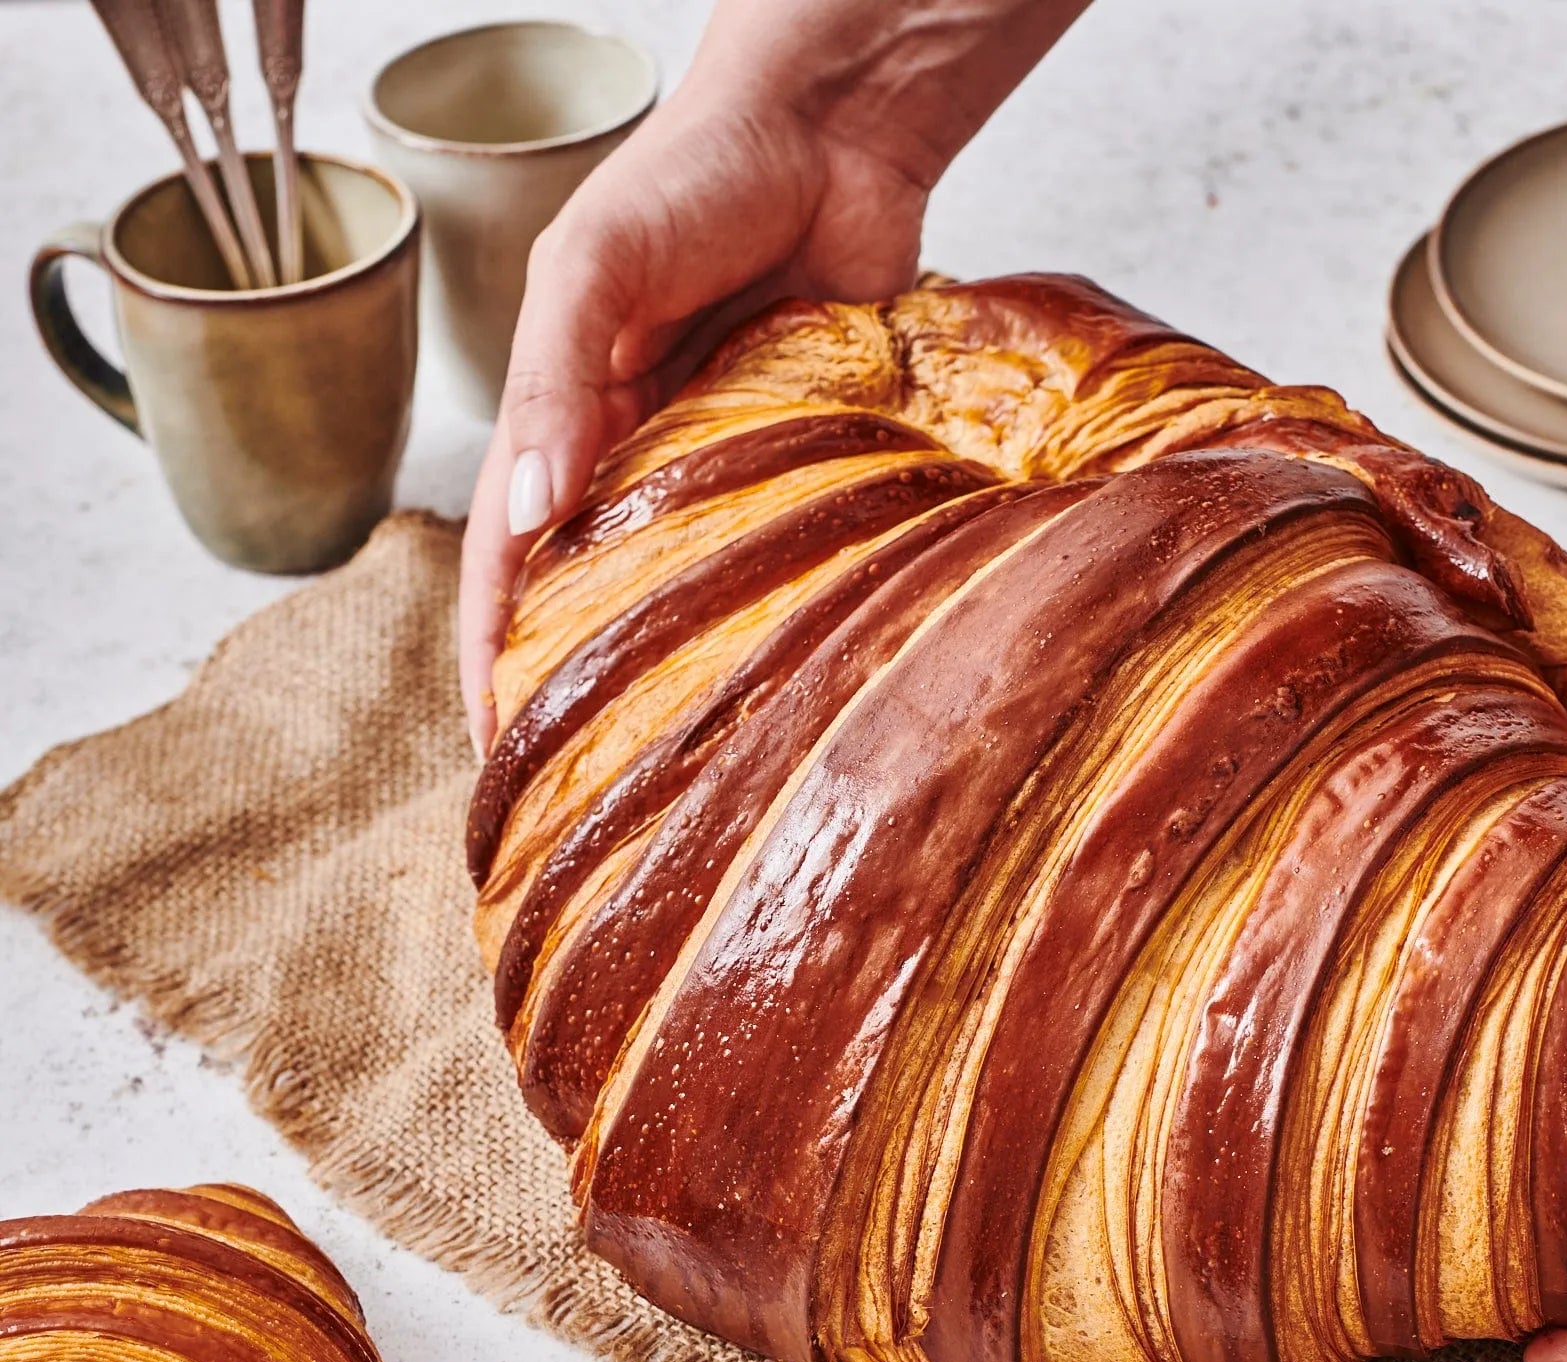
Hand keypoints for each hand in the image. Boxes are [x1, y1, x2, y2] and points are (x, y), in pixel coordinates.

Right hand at [456, 0, 1090, 750]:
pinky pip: (771, 551)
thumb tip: (531, 516)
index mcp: (563, 413)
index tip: (494, 744)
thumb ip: (555, 384)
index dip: (492, 649)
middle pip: (589, 589)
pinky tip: (768, 675)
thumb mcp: (593, 267)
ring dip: (669, 666)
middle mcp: (634, 451)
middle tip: (582, 787)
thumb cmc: (697, 172)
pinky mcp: (799, 461)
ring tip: (671, 761)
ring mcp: (717, 464)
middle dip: (576, 682)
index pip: (510, 554)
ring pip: (678, 587)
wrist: (836, 132)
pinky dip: (761, 609)